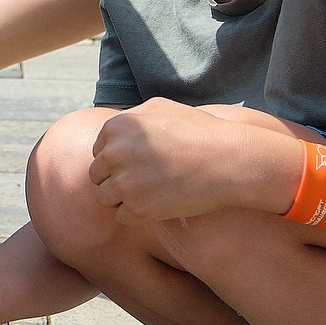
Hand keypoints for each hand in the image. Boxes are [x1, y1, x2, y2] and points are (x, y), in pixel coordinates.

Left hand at [88, 99, 301, 223]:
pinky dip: (137, 215)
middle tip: (147, 182)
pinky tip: (158, 205)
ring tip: (152, 193)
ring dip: (124, 199)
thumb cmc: (199, 131)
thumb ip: (131, 117)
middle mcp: (114, 153)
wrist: (228, 159)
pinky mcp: (138, 209)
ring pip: (105, 198)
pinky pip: (122, 216)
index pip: (98, 152)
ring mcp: (124, 182)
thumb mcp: (160, 107)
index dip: (118, 161)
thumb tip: (112, 131)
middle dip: (117, 180)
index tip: (141, 165)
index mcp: (115, 127)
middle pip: (98, 176)